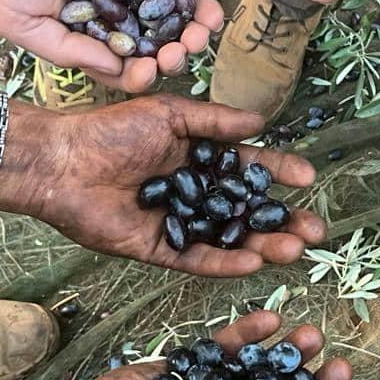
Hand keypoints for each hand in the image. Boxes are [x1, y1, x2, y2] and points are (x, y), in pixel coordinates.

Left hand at [24, 95, 324, 275]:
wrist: (63, 161)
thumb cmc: (111, 130)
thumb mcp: (170, 115)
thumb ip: (215, 122)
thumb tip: (260, 123)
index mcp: (198, 158)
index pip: (247, 168)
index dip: (278, 173)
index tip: (307, 177)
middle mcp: (193, 193)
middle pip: (247, 211)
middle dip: (283, 221)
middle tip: (316, 230)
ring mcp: (178, 224)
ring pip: (230, 239)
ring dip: (263, 246)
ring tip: (295, 249)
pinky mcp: (159, 250)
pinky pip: (197, 260)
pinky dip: (225, 264)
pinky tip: (254, 263)